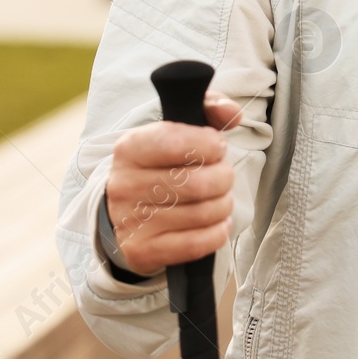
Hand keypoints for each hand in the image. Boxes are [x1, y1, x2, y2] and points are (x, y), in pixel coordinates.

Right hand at [105, 93, 242, 275]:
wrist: (127, 210)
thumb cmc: (162, 163)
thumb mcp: (179, 127)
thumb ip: (209, 107)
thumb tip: (232, 113)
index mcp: (131, 148)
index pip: (177, 142)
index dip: (210, 144)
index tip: (216, 147)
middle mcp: (125, 184)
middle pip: (197, 183)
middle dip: (223, 177)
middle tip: (221, 176)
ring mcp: (132, 221)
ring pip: (202, 213)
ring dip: (224, 204)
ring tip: (219, 198)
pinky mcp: (143, 251)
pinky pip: (197, 244)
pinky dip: (218, 233)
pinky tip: (217, 223)